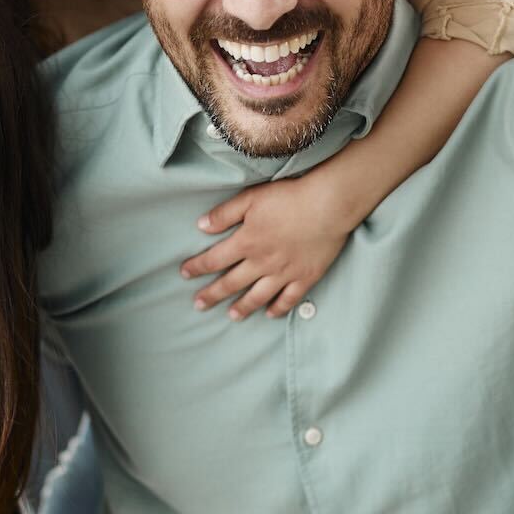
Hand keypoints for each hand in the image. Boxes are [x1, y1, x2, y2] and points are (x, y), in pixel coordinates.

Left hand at [181, 173, 354, 320]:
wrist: (328, 206)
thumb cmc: (289, 197)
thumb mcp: (251, 199)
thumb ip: (225, 214)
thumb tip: (201, 226)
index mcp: (246, 242)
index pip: (214, 259)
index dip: (197, 267)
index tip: (184, 274)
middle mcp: (262, 263)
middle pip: (231, 283)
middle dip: (212, 295)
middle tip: (198, 305)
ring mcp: (284, 273)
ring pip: (258, 296)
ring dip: (242, 307)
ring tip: (232, 316)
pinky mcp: (305, 277)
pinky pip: (288, 299)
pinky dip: (278, 309)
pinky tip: (270, 314)